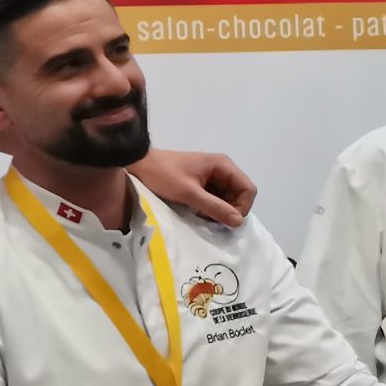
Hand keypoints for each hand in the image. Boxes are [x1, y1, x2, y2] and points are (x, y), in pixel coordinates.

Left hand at [133, 148, 256, 227]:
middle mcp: (222, 168)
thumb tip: (238, 221)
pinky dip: (210, 207)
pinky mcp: (201, 182)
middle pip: (239, 195)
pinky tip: (197, 212)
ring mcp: (212, 175)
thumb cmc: (162, 175)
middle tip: (211, 220)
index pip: (248, 190)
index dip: (242, 207)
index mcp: (223, 165)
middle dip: (229, 210)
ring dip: (219, 210)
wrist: (137, 164)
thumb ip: (214, 206)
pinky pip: (215, 197)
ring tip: (202, 216)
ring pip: (227, 198)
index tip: (226, 220)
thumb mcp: (189, 193)